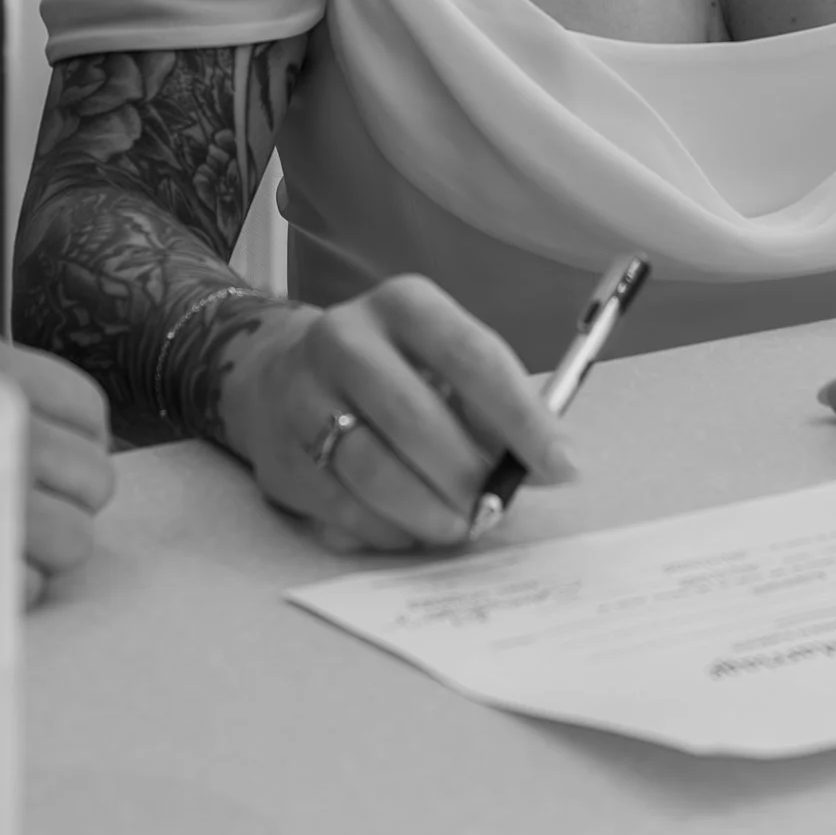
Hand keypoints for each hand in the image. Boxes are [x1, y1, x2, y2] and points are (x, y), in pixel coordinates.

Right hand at [0, 328, 119, 604]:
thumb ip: (8, 393)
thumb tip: (90, 442)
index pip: (90, 414)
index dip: (76, 446)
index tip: (40, 457)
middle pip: (98, 480)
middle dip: (66, 501)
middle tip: (16, 503)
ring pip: (76, 539)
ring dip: (44, 549)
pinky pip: (29, 587)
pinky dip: (9, 589)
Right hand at [222, 279, 576, 553]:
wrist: (274, 373)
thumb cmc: (390, 372)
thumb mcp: (439, 361)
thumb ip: (491, 406)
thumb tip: (548, 464)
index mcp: (404, 305)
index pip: (473, 356)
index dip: (523, 417)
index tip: (561, 465)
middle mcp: (345, 337)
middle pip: (416, 417)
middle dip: (468, 475)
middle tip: (497, 509)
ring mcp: (301, 394)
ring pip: (372, 468)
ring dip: (429, 511)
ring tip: (460, 527)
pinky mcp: (278, 453)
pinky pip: (340, 505)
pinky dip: (387, 528)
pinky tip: (410, 529)